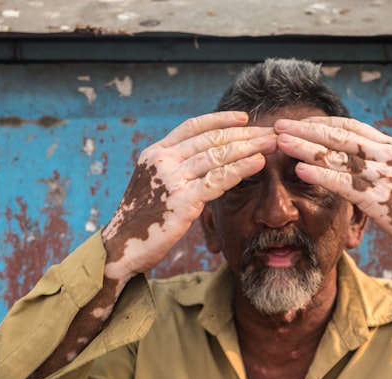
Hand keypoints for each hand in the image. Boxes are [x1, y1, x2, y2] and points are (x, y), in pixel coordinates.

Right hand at [102, 111, 277, 280]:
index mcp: (156, 153)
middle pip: (211, 139)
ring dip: (248, 147)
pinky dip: (240, 169)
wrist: (121, 247)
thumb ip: (175, 170)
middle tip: (269, 131)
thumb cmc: (141, 220)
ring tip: (271, 144)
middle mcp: (163, 161)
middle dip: (244, 133)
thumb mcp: (154, 185)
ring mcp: (172, 179)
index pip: (193, 127)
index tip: (244, 118)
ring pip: (217, 156)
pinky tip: (258, 163)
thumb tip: (202, 162)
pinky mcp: (182, 201)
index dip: (220, 120)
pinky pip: (218, 180)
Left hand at [274, 116, 391, 257]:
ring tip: (281, 143)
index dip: (322, 123)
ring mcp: (383, 175)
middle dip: (306, 129)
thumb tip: (352, 158)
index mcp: (391, 147)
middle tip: (280, 125)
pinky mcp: (379, 198)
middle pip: (339, 136)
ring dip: (306, 147)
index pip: (351, 127)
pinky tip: (300, 170)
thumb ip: (378, 164)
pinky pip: (344, 183)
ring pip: (338, 155)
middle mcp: (387, 155)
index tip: (299, 123)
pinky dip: (321, 175)